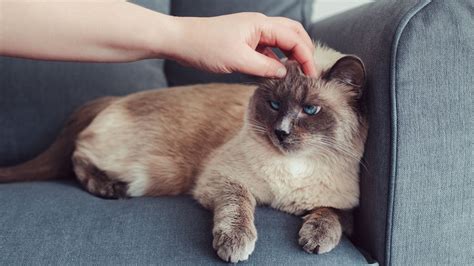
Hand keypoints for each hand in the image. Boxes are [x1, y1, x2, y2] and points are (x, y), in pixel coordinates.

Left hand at [164, 13, 318, 77]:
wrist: (180, 41)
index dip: (306, 56)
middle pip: (292, 33)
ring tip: (296, 73)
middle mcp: (259, 25)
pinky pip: (266, 49)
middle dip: (304, 50)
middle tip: (309, 70)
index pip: (294, 38)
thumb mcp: (238, 60)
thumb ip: (265, 68)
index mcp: (261, 24)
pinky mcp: (244, 42)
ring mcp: (252, 33)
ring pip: (280, 41)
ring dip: (290, 54)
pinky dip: (275, 59)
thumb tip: (285, 73)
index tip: (311, 74)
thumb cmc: (205, 46)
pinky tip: (275, 72)